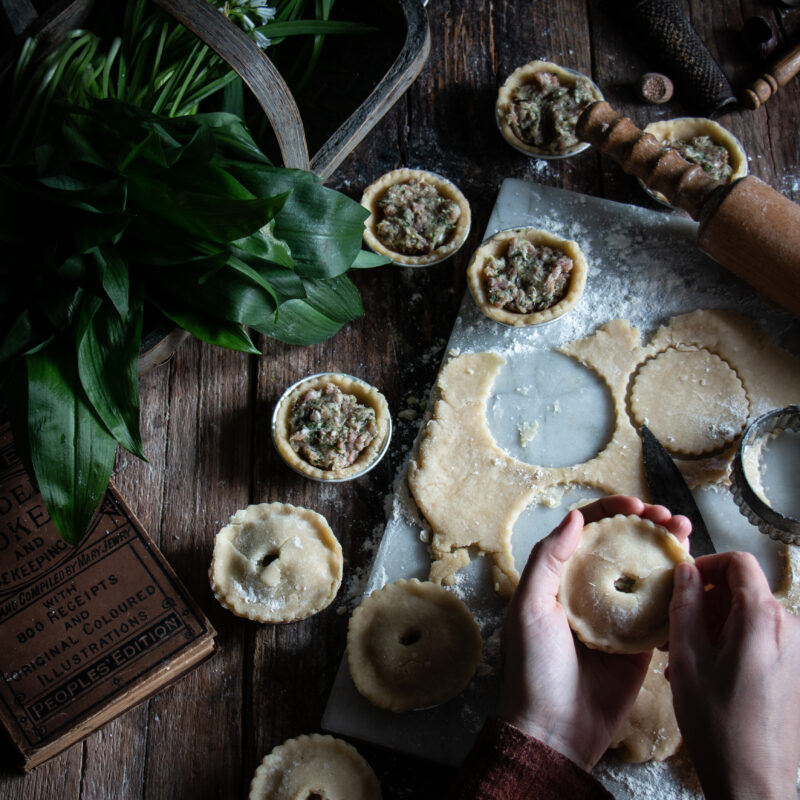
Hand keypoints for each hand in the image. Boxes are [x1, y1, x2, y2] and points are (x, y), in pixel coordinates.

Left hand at [498, 495, 690, 770]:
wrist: (556, 730)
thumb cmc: (533, 667)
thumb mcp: (529, 607)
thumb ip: (547, 559)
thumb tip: (575, 517)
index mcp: (561, 577)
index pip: (589, 531)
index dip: (611, 510)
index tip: (635, 503)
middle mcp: (591, 590)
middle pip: (623, 545)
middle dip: (646, 524)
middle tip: (667, 517)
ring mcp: (618, 614)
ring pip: (647, 570)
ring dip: (667, 548)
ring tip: (684, 533)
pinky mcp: (642, 641)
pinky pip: (663, 607)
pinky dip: (678, 586)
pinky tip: (692, 571)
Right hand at [668, 551, 799, 799]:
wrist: (753, 779)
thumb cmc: (717, 722)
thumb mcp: (686, 656)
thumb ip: (684, 605)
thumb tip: (685, 571)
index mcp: (762, 617)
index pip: (738, 562)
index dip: (706, 565)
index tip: (681, 583)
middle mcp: (788, 627)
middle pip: (742, 589)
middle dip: (704, 601)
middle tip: (673, 628)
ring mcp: (796, 650)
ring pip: (747, 615)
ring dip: (713, 625)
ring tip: (683, 656)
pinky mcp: (795, 669)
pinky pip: (759, 638)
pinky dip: (730, 642)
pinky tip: (705, 671)